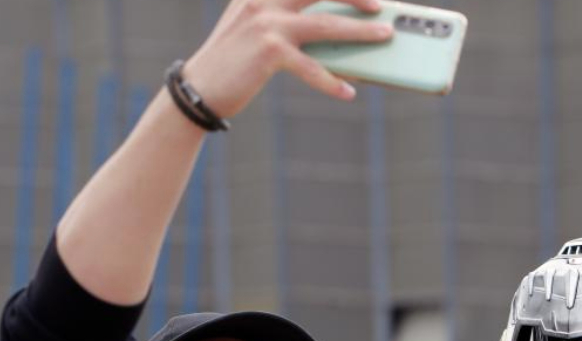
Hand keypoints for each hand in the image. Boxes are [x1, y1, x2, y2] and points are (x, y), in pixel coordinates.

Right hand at [182, 0, 392, 115]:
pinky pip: (311, 66)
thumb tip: (337, 33)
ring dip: (359, 31)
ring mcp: (266, 23)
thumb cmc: (233, 64)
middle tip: (379, 6)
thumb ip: (288, 23)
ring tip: (383, 36)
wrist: (198, 90)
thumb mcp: (257, 31)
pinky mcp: (269, 51)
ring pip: (326, 24)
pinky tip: (348, 92)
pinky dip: (332, 81)